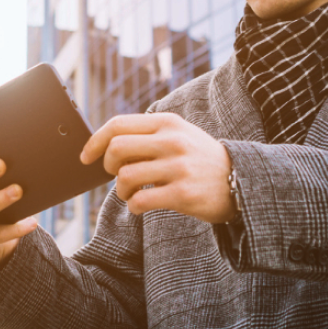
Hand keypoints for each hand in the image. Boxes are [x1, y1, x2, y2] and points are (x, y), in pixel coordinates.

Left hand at [80, 112, 236, 223]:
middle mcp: (172, 140)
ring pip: (125, 177)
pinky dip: (133, 206)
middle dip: (108, 166)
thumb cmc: (201, 159)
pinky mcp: (182, 193)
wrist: (241, 180)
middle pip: (116, 148)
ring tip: (132, 193)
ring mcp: (178, 166)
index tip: (86, 156)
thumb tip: (107, 144)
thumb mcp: (181, 134)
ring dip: (120, 190)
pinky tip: (142, 205)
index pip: (118, 124)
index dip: (94, 141)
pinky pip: (140, 200)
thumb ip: (150, 134)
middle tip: (118, 175)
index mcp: (168, 122)